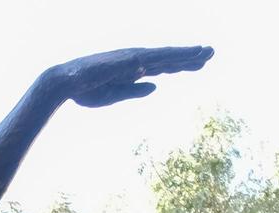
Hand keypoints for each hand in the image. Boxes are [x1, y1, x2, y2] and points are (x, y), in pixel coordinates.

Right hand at [48, 46, 213, 108]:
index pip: (163, 66)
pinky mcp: (129, 60)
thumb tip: (156, 87)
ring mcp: (134, 58)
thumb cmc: (86, 90)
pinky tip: (187, 54)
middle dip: (191, 56)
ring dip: (187, 53)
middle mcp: (137, 60)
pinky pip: (156, 58)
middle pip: (169, 57)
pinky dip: (173, 56)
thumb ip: (135, 90)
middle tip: (212, 52)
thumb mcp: (114, 95)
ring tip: (206, 51)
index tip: (200, 64)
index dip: (182, 64)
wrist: (66, 82)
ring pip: (167, 55)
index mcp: (133, 69)